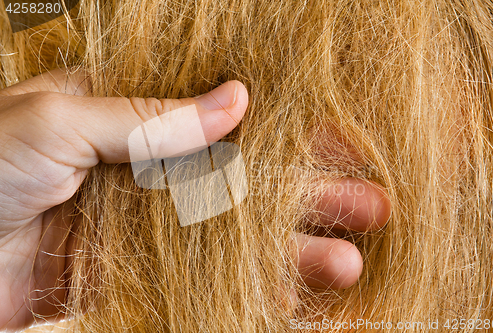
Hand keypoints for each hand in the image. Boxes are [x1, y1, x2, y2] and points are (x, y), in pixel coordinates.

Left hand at [0, 69, 389, 330]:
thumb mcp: (57, 121)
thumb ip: (146, 116)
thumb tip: (233, 100)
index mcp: (133, 113)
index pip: (230, 118)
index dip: (290, 132)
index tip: (346, 145)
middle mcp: (149, 163)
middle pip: (248, 179)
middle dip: (313, 195)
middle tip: (374, 208)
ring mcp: (147, 221)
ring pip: (234, 233)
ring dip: (291, 248)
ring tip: (348, 263)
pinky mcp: (135, 268)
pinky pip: (202, 275)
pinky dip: (243, 285)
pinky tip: (287, 292)